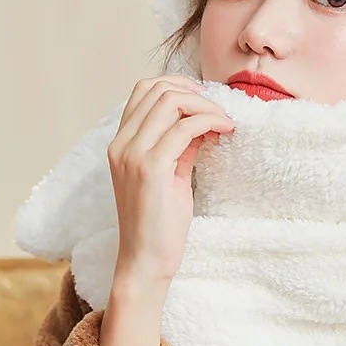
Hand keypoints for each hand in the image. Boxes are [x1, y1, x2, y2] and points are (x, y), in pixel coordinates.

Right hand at [107, 75, 233, 287]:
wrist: (145, 260)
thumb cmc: (158, 222)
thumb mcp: (169, 174)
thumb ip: (180, 145)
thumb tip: (204, 120)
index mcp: (121, 143)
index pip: (143, 90)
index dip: (177, 85)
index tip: (204, 100)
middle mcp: (121, 144)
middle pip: (157, 89)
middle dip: (195, 92)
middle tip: (219, 110)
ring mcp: (133, 154)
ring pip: (171, 102)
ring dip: (206, 106)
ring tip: (225, 122)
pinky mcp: (152, 168)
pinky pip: (186, 128)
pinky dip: (210, 122)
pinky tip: (225, 132)